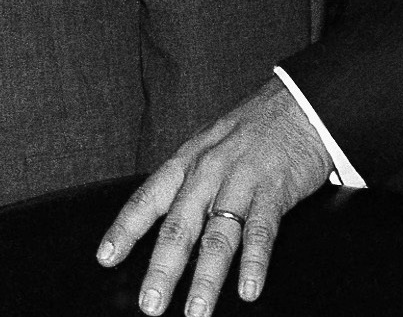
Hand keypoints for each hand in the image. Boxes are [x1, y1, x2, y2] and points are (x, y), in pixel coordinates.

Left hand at [95, 79, 331, 315]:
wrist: (297, 106)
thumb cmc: (249, 134)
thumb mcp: (207, 150)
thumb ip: (188, 183)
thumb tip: (165, 223)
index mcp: (186, 163)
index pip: (147, 199)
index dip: (125, 230)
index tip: (105, 258)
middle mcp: (206, 173)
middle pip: (179, 226)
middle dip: (162, 268)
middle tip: (149, 305)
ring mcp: (240, 182)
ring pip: (218, 235)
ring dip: (206, 277)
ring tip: (196, 311)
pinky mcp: (275, 190)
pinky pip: (262, 231)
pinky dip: (254, 263)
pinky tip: (248, 289)